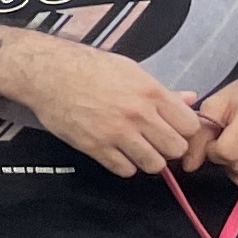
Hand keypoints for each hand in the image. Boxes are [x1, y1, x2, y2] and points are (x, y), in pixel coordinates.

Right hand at [20, 41, 211, 177]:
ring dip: (147, 159)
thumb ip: (162, 90)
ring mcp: (116, 132)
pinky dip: (124, 164)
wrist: (47, 73)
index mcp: (151, 92)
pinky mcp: (95, 147)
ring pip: (154, 165)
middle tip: (155, 140)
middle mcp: (138, 114)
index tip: (173, 128)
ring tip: (136, 148)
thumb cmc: (88, 67)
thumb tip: (189, 99)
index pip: (190, 126)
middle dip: (167, 147)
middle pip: (176, 148)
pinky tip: (116, 151)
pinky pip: (125, 170)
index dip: (183, 129)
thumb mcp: (130, 71)